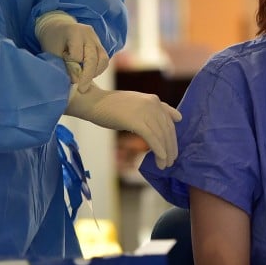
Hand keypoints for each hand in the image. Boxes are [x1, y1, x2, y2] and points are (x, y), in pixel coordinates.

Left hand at [35, 11, 108, 91]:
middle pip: (94, 58)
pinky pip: (104, 59)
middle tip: (82, 89)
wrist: (56, 28)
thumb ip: (65, 66)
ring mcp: (96, 38)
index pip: (77, 55)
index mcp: (74, 32)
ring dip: (95, 73)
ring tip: (85, 81)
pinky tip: (88, 74)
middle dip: (88, 76)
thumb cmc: (52, 41)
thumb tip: (77, 81)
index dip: (71, 65)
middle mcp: (88, 34)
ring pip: (103, 60)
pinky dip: (98, 69)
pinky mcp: (100, 44)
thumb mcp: (53, 53)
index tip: (65, 67)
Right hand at [64, 85, 181, 168]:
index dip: (172, 138)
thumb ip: (151, 112)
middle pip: (168, 130)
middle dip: (171, 148)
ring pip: (161, 136)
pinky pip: (152, 138)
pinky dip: (158, 151)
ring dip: (166, 153)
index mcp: (153, 100)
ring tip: (164, 165)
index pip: (169, 122)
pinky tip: (160, 159)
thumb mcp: (136, 105)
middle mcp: (153, 103)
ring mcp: (145, 111)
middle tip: (170, 162)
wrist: (93, 102)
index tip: (172, 150)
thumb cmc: (111, 106)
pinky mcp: (136, 121)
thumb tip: (171, 120)